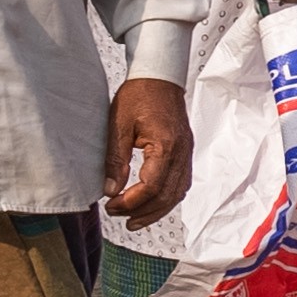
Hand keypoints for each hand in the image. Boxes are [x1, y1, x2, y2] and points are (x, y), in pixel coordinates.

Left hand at [103, 77, 190, 225]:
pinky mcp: (185, 153)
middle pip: (167, 195)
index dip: (132, 201)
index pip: (152, 186)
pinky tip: (152, 203)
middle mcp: (181, 153)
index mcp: (165, 145)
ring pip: (177, 193)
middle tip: (119, 217)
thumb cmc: (139, 95)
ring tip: (134, 220)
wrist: (160, 77)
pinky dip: (166, 198)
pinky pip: (180, 183)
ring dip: (156, 210)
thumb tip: (110, 190)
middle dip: (143, 212)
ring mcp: (186, 153)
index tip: (112, 205)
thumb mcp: (118, 125)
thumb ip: (115, 159)